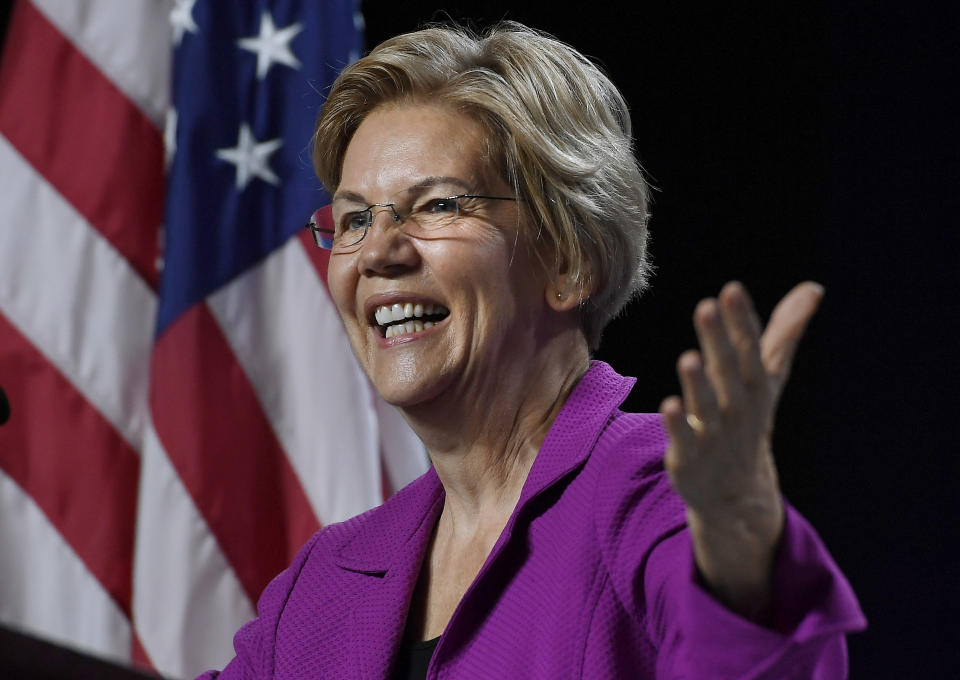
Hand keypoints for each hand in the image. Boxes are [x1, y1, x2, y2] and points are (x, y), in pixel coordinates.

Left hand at [659, 281, 823, 620]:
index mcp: (754, 384)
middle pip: (728, 370)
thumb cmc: (748, 418)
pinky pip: (684, 439)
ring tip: (689, 357)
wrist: (737, 490)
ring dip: (698, 383)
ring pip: (706, 405)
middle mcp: (737, 406)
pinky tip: (668, 405)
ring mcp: (714, 433)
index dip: (741, 320)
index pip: (750, 347)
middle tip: (707, 307)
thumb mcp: (768, 376)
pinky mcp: (689, 456)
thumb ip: (785, 332)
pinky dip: (679, 424)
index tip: (732, 290)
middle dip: (719, 340)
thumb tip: (813, 288)